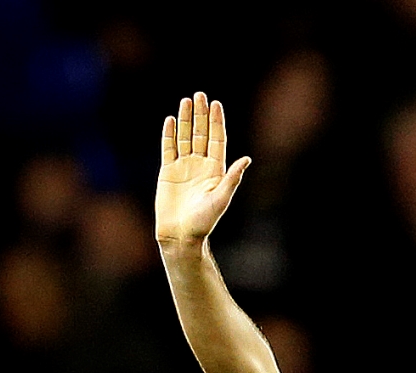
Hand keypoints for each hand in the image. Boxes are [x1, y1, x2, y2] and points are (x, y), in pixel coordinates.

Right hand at [156, 92, 249, 249]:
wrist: (181, 234)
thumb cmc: (204, 221)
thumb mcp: (221, 198)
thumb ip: (232, 178)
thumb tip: (247, 159)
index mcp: (216, 170)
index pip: (217, 140)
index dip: (216, 122)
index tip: (216, 104)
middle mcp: (201, 165)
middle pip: (201, 134)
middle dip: (201, 115)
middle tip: (200, 95)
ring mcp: (184, 167)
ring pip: (185, 138)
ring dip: (186, 120)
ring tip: (186, 101)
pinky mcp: (168, 172)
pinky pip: (169, 148)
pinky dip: (169, 134)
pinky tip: (171, 120)